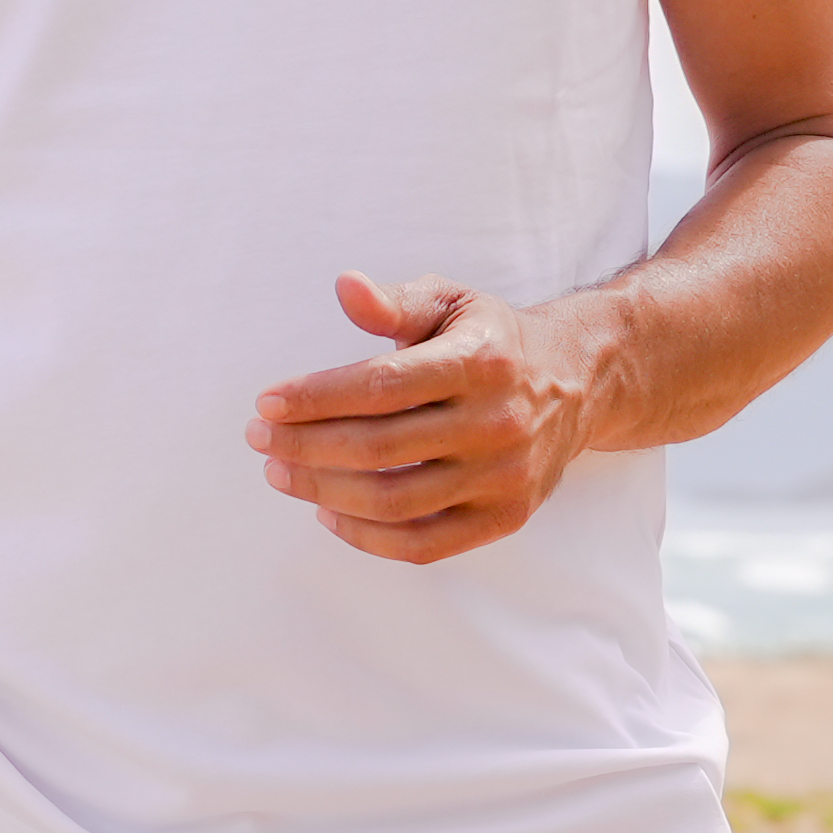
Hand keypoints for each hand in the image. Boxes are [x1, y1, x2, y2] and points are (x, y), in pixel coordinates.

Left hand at [244, 271, 599, 563]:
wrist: (574, 382)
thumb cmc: (489, 338)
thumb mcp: (448, 301)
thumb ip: (393, 302)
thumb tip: (344, 287)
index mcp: (479, 361)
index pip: (381, 386)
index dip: (316, 397)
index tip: (266, 402)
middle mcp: (495, 421)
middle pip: (379, 448)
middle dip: (305, 446)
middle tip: (258, 438)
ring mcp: (504, 477)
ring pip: (395, 501)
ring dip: (323, 491)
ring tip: (280, 473)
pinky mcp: (505, 518)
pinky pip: (424, 545)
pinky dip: (366, 537)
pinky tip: (327, 512)